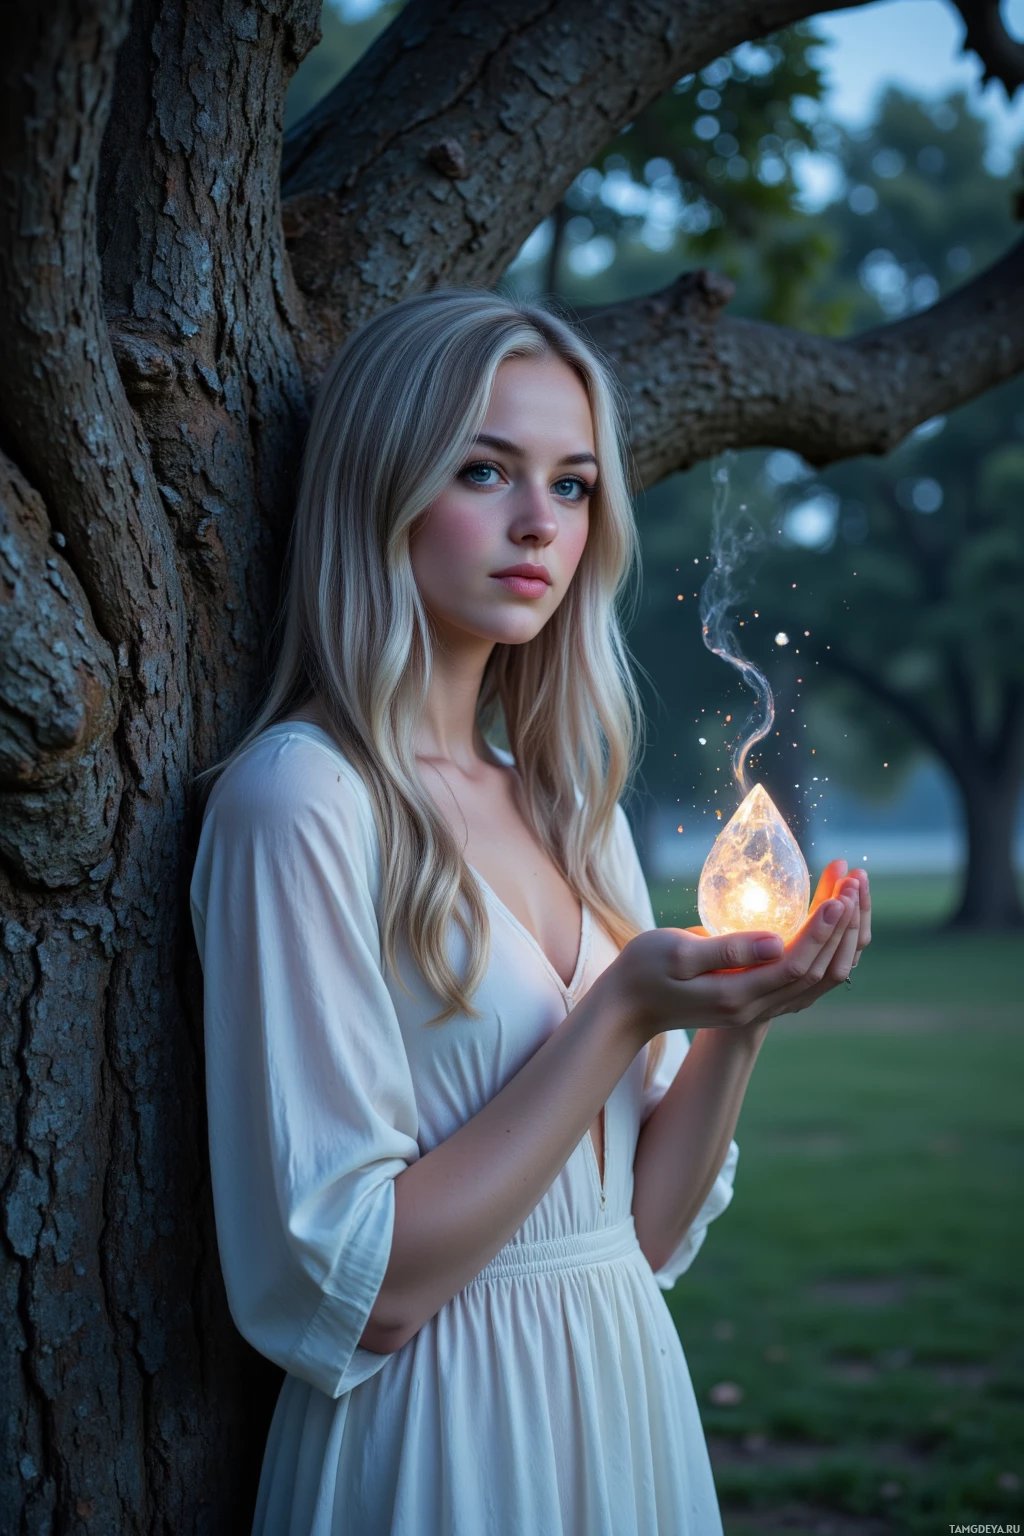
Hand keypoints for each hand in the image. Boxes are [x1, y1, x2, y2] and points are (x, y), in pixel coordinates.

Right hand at [603, 883, 862, 1043]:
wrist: (626, 1007)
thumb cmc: (643, 970)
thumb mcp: (676, 952)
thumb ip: (727, 949)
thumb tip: (776, 940)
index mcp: (737, 995)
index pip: (795, 964)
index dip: (821, 931)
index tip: (838, 897)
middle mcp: (754, 1007)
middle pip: (816, 972)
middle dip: (841, 928)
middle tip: (855, 883)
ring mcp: (756, 1007)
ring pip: (816, 979)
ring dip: (839, 938)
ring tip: (852, 895)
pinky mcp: (754, 999)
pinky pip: (804, 979)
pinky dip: (824, 951)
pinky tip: (829, 924)